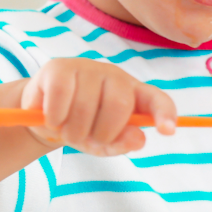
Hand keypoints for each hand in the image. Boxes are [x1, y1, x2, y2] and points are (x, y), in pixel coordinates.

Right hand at [19, 58, 175, 155]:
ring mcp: (88, 68)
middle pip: (118, 105)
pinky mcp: (59, 68)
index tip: (168, 131)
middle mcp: (115, 76)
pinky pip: (60, 97)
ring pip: (85, 106)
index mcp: (134, 94)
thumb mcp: (102, 143)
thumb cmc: (81, 128)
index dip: (165, 114)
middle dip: (100, 133)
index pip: (157, 100)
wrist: (43, 116)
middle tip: (84, 139)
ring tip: (66, 129)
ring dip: (72, 131)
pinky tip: (51, 117)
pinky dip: (54, 118)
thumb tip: (138, 139)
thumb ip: (121, 142)